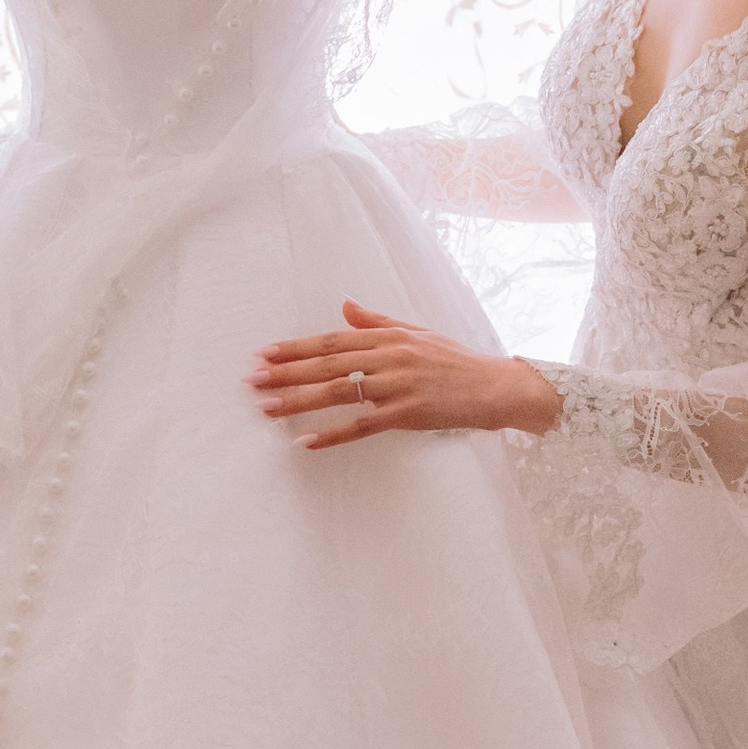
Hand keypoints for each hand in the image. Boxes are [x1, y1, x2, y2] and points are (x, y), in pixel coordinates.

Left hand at [249, 301, 562, 450]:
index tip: (264, 354)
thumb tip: (344, 307)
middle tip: (252, 381)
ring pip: (339, 392)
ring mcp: (398, 385)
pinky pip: (363, 425)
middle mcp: (390, 356)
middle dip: (285, 372)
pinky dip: (333, 434)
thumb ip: (378, 322)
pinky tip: (307, 441)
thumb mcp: (417, 333)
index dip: (296, 347)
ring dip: (299, 401)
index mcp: (389, 337)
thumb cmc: (455, 360)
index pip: (332, 340)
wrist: (496, 386)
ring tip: (267, 409)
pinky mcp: (408, 414)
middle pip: (328, 364)